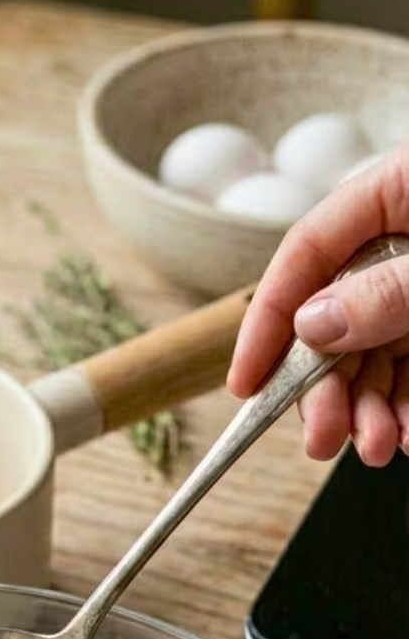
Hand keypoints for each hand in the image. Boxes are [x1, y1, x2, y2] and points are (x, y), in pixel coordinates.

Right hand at [227, 145, 408, 465]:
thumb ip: (390, 287)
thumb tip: (311, 326)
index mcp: (393, 191)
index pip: (305, 255)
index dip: (268, 322)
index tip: (244, 383)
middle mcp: (404, 240)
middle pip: (337, 321)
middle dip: (325, 389)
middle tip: (323, 440)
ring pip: (377, 357)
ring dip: (369, 411)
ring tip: (378, 448)